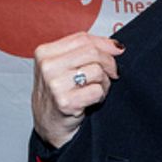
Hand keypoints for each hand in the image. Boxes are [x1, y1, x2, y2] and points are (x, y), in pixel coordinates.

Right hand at [31, 31, 123, 148]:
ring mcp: (54, 85)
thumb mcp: (64, 67)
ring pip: (96, 71)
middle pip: (92, 52)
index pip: (82, 38)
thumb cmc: (59, 93)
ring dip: (104, 82)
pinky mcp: (65, 102)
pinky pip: (97, 91)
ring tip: (96, 89)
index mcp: (45, 52)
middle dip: (109, 63)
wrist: (48, 123)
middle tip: (112, 74)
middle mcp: (47, 66)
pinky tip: (92, 100)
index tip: (116, 51)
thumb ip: (84, 51)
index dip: (104, 44)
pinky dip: (100, 95)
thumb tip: (116, 46)